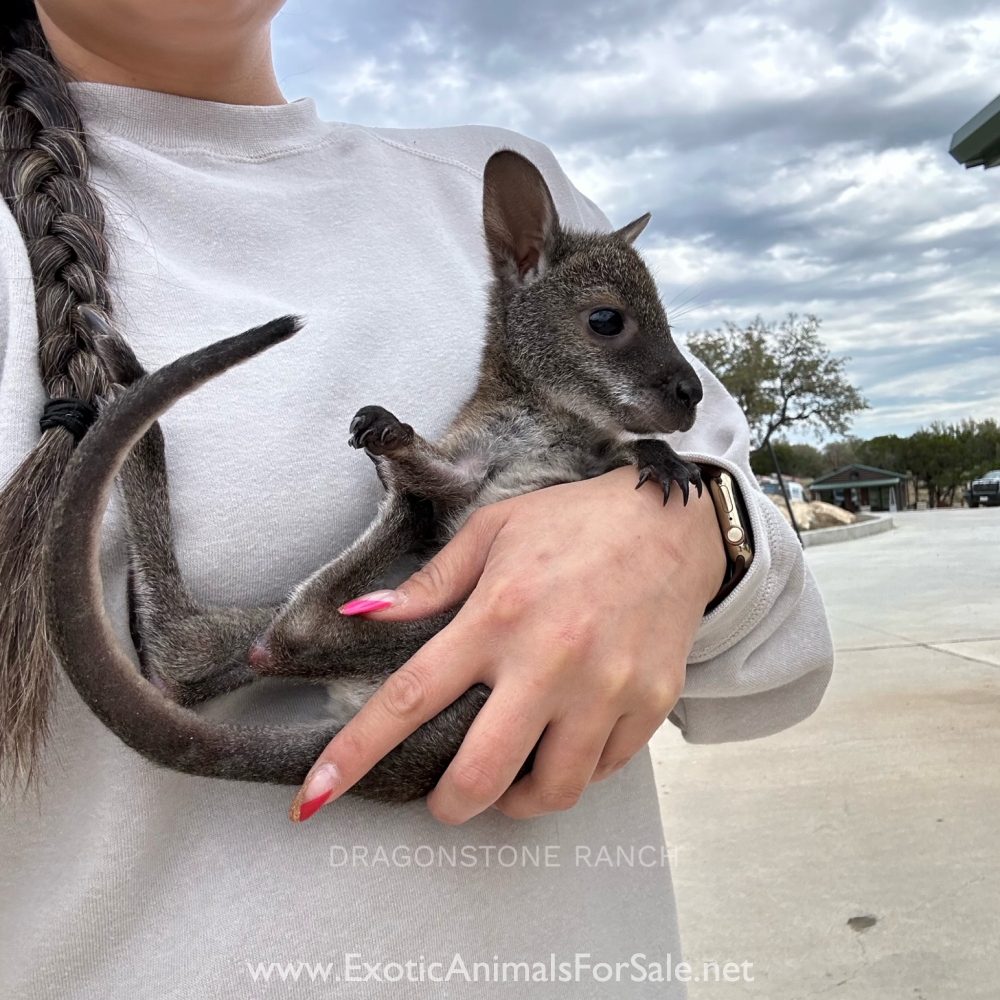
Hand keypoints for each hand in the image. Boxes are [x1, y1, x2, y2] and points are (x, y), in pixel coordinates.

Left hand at [290, 465, 726, 823]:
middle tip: (445, 797)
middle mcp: (550, 660)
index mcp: (497, 615)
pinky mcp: (648, 705)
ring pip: (549, 791)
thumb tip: (365, 614)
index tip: (313, 798)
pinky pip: (601, 771)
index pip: (412, 697)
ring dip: (515, 800)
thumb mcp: (494, 531)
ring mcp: (605, 689)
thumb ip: (430, 583)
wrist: (673, 524)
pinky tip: (564, 741)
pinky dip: (573, 771)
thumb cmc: (574, 523)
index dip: (355, 754)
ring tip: (509, 777)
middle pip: (480, 774)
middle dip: (448, 806)